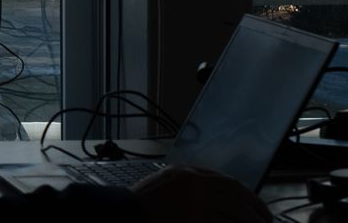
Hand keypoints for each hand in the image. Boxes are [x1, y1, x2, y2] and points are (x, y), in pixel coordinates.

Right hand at [132, 165, 270, 222]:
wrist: (123, 214)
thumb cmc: (139, 207)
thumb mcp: (164, 190)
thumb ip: (188, 191)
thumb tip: (217, 202)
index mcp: (184, 172)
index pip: (223, 179)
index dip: (244, 193)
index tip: (255, 204)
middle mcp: (191, 180)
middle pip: (234, 191)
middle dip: (254, 205)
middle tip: (267, 218)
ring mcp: (193, 197)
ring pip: (234, 207)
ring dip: (252, 219)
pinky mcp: (193, 215)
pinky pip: (224, 222)